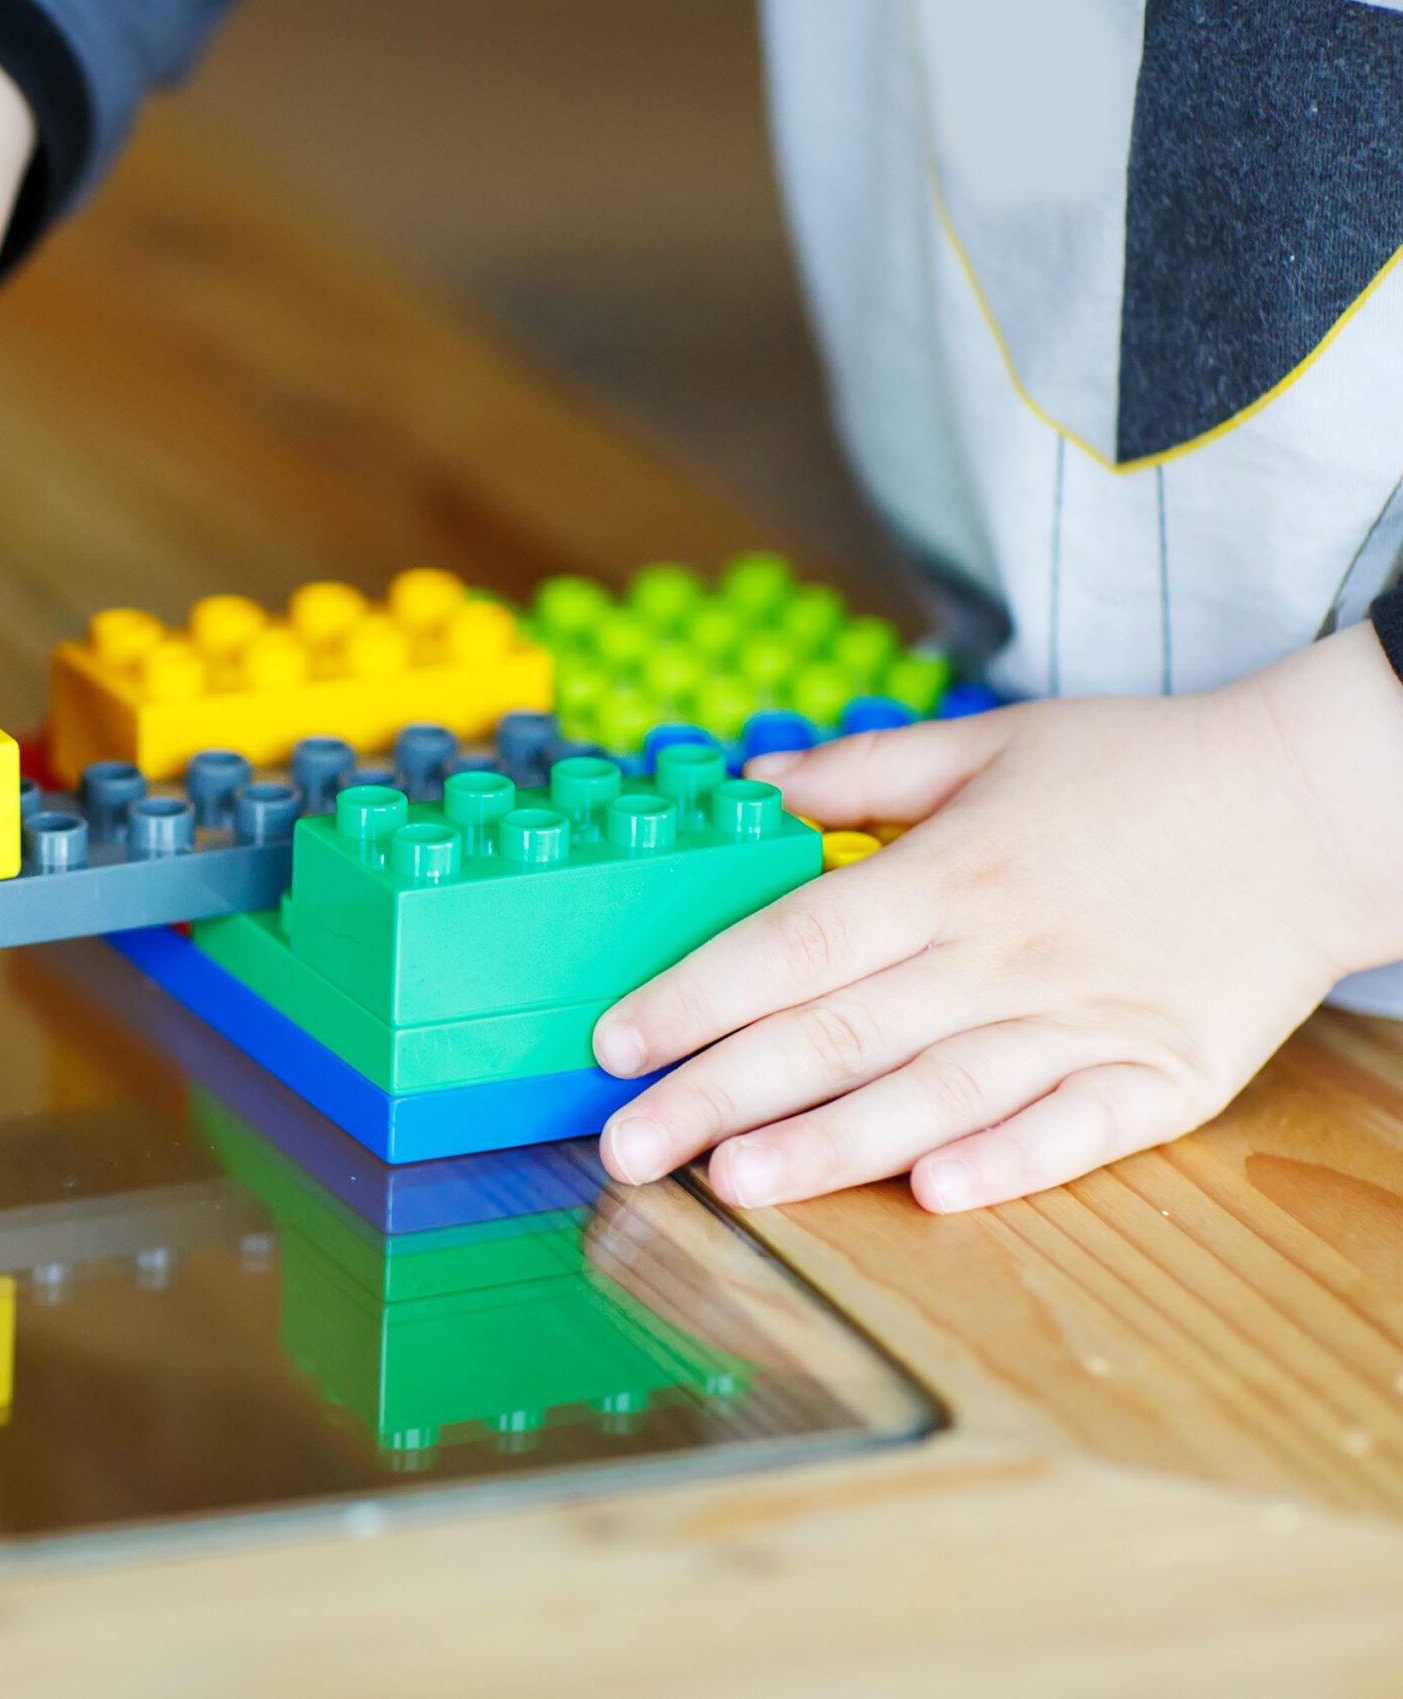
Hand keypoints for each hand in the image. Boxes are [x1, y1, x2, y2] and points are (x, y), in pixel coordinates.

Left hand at [592, 623, 1402, 1212]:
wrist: (1322, 801)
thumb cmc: (1143, 770)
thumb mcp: (991, 740)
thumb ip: (861, 771)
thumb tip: (752, 782)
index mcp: (950, 873)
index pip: (794, 944)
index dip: (695, 995)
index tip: (613, 1043)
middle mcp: (1003, 953)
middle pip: (838, 1033)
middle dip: (718, 1095)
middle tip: (626, 1150)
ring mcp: (1085, 1021)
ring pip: (936, 1093)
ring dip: (831, 1145)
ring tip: (735, 1184)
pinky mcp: (1162, 1077)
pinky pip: (1075, 1130)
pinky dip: (1008, 1162)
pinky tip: (932, 1194)